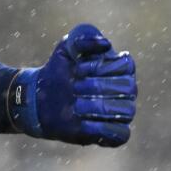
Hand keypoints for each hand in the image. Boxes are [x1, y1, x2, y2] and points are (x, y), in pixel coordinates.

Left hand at [9, 23, 135, 145]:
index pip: (126, 65)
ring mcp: (121, 112)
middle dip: (97, 87)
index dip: (101, 67)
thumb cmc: (60, 69)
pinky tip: (83, 122)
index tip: (78, 68)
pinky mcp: (112, 133)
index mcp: (120, 67)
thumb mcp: (67, 46)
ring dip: (98, 108)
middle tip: (74, 87)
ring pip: (126, 110)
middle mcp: (125, 90)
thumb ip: (84, 36)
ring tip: (75, 105)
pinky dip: (104, 129)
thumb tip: (106, 45)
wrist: (42, 96)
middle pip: (127, 88)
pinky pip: (121, 134)